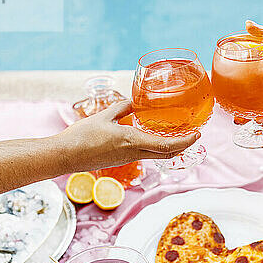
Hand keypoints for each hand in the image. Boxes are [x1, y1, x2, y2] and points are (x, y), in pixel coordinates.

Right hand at [54, 101, 198, 170]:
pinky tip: (155, 139)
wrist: (66, 156)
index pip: (167, 146)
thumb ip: (121, 108)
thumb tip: (133, 102)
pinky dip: (156, 148)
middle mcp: (134, 152)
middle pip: (167, 154)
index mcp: (132, 141)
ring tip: (179, 135)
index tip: (197, 135)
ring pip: (157, 155)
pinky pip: (145, 154)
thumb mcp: (104, 117)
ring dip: (171, 147)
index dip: (185, 141)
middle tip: (193, 135)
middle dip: (183, 146)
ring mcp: (128, 158)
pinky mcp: (121, 160)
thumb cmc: (81, 136)